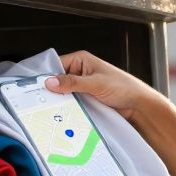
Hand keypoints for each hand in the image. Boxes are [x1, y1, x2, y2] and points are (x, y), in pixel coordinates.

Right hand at [43, 51, 163, 125]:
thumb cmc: (123, 88)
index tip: (36, 88)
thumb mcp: (95, 84)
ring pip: (64, 94)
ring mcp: (83, 87)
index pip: (56, 65)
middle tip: (42, 102)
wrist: (139, 105)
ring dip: (60, 102)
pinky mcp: (86, 100)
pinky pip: (72, 103)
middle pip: (58, 81)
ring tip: (52, 110)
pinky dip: (68, 108)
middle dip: (53, 91)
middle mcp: (80, 72)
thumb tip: (50, 82)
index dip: (46, 76)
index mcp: (81, 60)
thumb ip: (72, 83)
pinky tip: (63, 115)